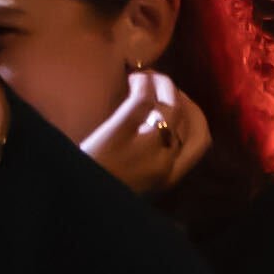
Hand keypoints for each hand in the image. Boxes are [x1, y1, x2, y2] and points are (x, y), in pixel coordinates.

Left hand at [78, 69, 210, 200]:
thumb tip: (160, 125)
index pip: (201, 142)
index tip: (180, 102)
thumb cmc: (100, 186)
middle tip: (163, 84)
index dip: (194, 115)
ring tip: (147, 77)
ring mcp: (144, 149)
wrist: (72, 196)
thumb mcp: (136, 182)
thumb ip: (153, 162)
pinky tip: (133, 79)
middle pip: (189, 119)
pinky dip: (144, 82)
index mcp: (169, 178)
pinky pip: (143, 99)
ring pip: (171, 106)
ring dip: (163, 83)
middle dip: (180, 95)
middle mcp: (163, 164)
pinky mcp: (120, 133)